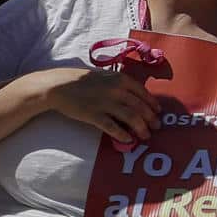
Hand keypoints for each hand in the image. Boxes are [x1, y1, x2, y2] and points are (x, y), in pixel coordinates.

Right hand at [39, 67, 157, 144]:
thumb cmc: (83, 80)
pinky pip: (112, 127)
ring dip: (141, 128)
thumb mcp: (106, 76)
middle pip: (140, 107)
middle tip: (157, 127)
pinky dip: (122, 134)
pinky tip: (128, 140)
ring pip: (131, 117)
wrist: (59, 85)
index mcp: (121, 79)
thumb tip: (137, 96)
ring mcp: (105, 103)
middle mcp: (116, 90)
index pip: (144, 93)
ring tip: (146, 136)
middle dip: (151, 119)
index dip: (153, 104)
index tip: (158, 112)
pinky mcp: (94, 114)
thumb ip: (121, 83)